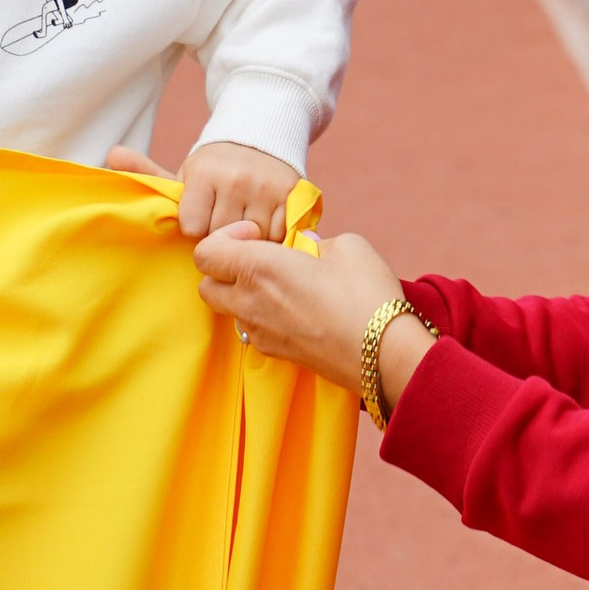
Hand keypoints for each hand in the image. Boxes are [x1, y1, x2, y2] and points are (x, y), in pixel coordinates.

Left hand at [105, 139, 302, 240]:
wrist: (263, 138)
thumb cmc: (216, 167)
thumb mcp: (185, 171)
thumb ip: (149, 172)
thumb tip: (111, 155)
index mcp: (204, 174)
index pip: (193, 228)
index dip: (197, 229)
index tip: (201, 221)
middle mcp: (236, 179)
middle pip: (222, 236)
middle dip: (221, 237)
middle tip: (223, 226)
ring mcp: (267, 188)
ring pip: (252, 240)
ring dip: (248, 240)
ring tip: (244, 227)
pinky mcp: (294, 196)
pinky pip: (280, 235)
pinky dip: (273, 236)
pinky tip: (265, 226)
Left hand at [192, 221, 431, 410]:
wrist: (384, 355)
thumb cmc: (366, 294)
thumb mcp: (347, 246)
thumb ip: (316, 242)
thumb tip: (307, 248)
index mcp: (258, 268)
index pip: (205, 253)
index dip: (225, 237)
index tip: (258, 234)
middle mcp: (249, 302)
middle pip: (207, 286)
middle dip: (225, 269)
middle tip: (262, 259)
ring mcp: (260, 333)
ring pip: (229, 310)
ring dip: (244, 294)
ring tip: (282, 285)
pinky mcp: (276, 353)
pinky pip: (253, 330)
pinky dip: (262, 316)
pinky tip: (296, 309)